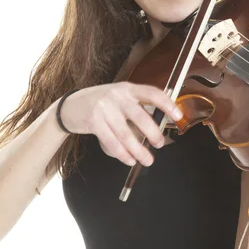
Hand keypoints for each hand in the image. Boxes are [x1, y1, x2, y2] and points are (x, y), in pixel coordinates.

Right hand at [58, 82, 182, 166]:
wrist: (70, 105)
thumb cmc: (101, 103)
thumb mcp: (119, 97)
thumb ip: (136, 107)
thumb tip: (157, 128)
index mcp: (128, 88)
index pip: (152, 93)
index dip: (167, 104)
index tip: (178, 115)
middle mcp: (117, 96)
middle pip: (141, 117)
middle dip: (153, 134)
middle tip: (160, 144)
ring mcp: (104, 108)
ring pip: (126, 134)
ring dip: (139, 150)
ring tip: (147, 159)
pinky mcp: (94, 122)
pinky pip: (112, 142)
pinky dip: (122, 154)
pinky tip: (129, 159)